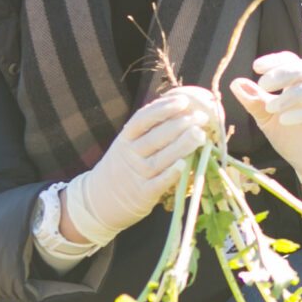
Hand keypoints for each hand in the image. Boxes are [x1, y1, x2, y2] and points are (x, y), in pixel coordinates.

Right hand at [61, 86, 224, 247]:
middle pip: (155, 138)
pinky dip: (170, 174)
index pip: (143, 119)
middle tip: (202, 117)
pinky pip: (158, 184)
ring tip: (201, 135)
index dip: (163, 109)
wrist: (100, 199)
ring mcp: (136, 175)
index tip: (184, 101)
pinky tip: (184, 164)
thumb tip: (183, 105)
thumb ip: (151, 128)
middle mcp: (130, 154)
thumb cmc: (126, 164)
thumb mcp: (129, 143)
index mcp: (126, 138)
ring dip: (182, 146)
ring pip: (160, 159)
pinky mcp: (143, 194)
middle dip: (180, 125)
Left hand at [229, 53, 301, 210]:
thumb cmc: (292, 138)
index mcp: (299, 84)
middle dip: (283, 73)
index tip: (256, 67)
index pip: (291, 62)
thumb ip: (254, 102)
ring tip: (270, 108)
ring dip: (291, 95)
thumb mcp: (267, 120)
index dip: (275, 61)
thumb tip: (236, 83)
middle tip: (263, 84)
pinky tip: (285, 120)